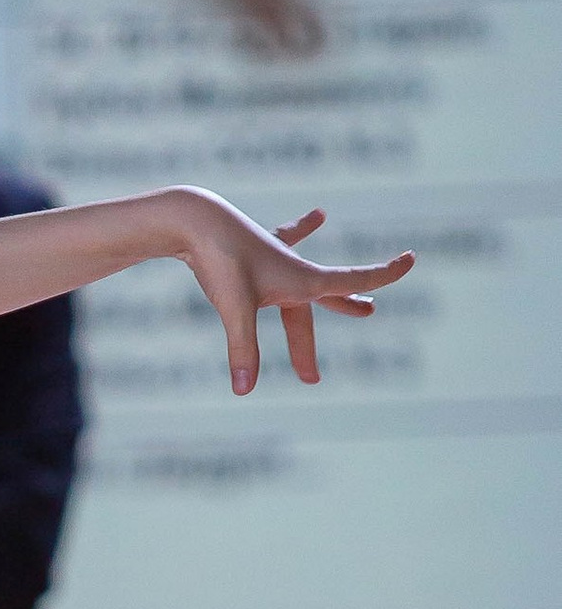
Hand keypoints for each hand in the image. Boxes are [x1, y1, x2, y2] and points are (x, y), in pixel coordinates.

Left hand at [170, 197, 414, 392]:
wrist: (195, 218)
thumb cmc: (220, 260)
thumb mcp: (234, 307)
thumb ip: (243, 349)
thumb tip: (244, 392)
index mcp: (302, 281)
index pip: (353, 282)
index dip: (384, 275)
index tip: (412, 259)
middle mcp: (294, 270)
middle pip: (316, 310)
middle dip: (307, 346)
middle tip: (309, 379)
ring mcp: (275, 259)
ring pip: (307, 288)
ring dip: (332, 301)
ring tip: (366, 310)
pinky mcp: (255, 250)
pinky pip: (285, 243)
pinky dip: (301, 232)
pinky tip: (319, 216)